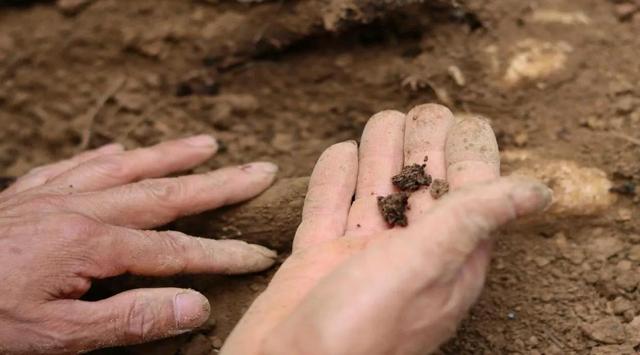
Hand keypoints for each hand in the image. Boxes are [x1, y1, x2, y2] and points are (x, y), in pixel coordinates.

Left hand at [0, 135, 278, 353]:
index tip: (262, 256)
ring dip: (171, 156)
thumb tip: (196, 306)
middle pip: (166, 194)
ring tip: (209, 144)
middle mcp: (82, 210)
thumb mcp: (57, 336)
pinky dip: (105, 157)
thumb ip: (130, 319)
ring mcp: (55, 197)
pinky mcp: (28, 196)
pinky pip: (75, 167)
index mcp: (93, 245)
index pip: (177, 251)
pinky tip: (122, 150)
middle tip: (261, 170)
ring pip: (127, 168)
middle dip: (219, 185)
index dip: (223, 255)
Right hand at [221, 104, 550, 354]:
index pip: (467, 195)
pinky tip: (340, 151)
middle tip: (422, 114)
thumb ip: (472, 219)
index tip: (459, 120)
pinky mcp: (316, 256)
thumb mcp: (424, 266)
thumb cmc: (358, 333)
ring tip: (384, 120)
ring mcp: (357, 256)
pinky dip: (334, 177)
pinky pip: (327, 206)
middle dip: (421, 146)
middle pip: (417, 187)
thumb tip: (538, 191)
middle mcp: (404, 256)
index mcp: (444, 261)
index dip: (465, 155)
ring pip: (371, 190)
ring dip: (378, 152)